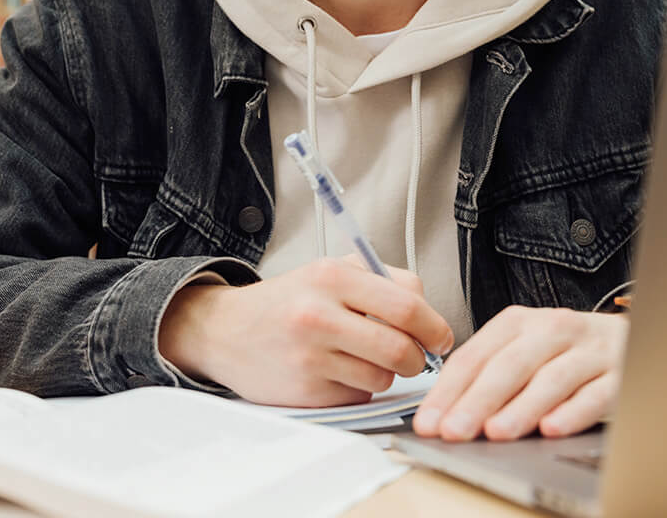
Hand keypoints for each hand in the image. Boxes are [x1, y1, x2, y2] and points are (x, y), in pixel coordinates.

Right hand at [159, 256, 453, 407]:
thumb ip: (382, 283)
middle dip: (418, 358)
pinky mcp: (305, 389)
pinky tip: (335, 370)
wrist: (226, 330)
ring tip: (363, 357)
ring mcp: (310, 355)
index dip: (434, 325)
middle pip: (400, 347)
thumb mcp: (331, 272)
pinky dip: (357, 386)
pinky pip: (357, 395)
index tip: (440, 337)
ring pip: (382, 377)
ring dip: (385, 373)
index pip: (406, 304)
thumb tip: (428, 315)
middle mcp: (319, 314)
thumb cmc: (289, 301)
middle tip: (415, 356)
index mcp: (332, 276)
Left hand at [411, 306, 625, 441]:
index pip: (476, 356)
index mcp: (520, 322)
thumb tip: (447, 414)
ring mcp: (589, 351)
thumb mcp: (525, 351)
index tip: (429, 422)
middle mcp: (554, 330)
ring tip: (496, 432)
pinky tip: (553, 428)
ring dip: (521, 407)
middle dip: (478, 400)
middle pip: (510, 364)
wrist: (635, 339)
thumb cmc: (568, 351)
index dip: (449, 391)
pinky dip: (573, 411)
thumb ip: (489, 376)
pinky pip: (596, 393)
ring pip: (552, 378)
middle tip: (454, 431)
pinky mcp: (621, 373)